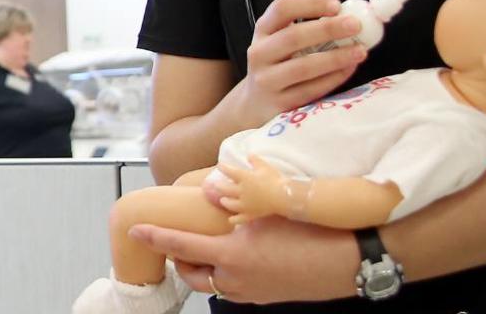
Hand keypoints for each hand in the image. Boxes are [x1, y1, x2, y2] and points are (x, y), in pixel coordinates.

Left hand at [129, 215, 358, 303]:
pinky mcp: (267, 297)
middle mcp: (236, 278)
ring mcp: (252, 292)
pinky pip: (235, 288)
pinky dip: (226, 275)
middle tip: (178, 242)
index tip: (135, 231)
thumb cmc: (313, 231)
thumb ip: (237, 201)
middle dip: (179, 260)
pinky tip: (240, 258)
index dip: (155, 238)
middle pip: (192, 274)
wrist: (351, 260)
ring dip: (204, 269)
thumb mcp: (270, 208)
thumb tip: (213, 188)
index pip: (180, 246)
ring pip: (213, 284)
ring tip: (209, 248)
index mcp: (232, 255)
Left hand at [217, 156, 295, 224]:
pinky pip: (239, 219)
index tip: (220, 166)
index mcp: (244, 177)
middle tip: (215, 184)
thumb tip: (249, 155)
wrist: (283, 197)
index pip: (229, 171)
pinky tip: (230, 220)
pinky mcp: (251, 214)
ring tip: (223, 200)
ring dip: (225, 201)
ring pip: (229, 204)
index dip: (223, 168)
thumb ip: (255, 161)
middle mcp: (241, 191)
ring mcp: (245, 204)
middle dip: (218, 186)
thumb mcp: (265, 167)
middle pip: (224, 188)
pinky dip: (234, 220)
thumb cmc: (275, 180)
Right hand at [236, 0, 368, 122]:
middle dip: (328, 29)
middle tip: (356, 25)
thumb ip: (309, 27)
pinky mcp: (278, 103)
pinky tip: (349, 69)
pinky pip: (310, 90)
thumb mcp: (281, 40)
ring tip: (360, 51)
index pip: (282, 7)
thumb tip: (350, 17)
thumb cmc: (278, 63)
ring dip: (335, 58)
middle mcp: (259, 52)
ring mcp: (266, 79)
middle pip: (293, 36)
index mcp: (264, 29)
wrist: (255, 101)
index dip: (310, 3)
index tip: (337, 5)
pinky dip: (333, 78)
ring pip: (303, 67)